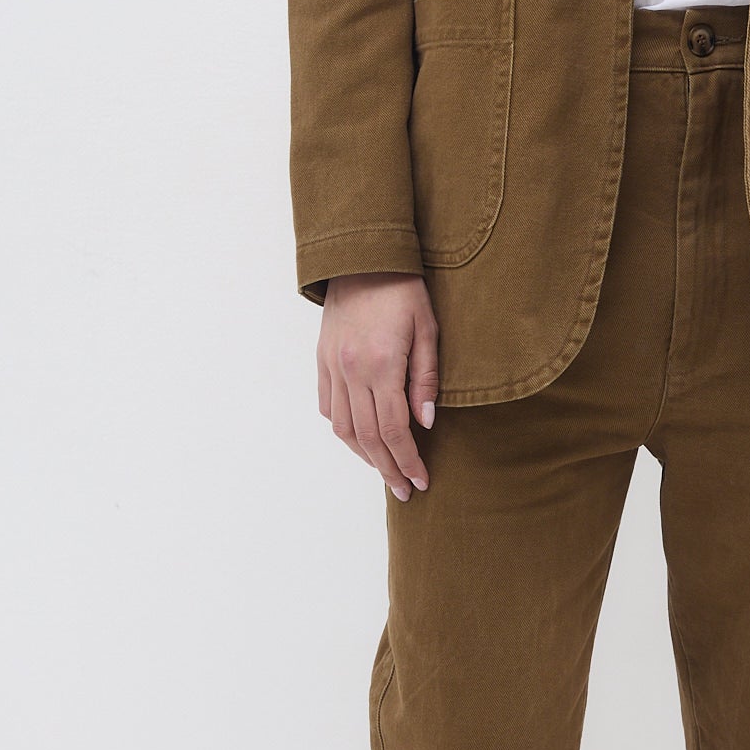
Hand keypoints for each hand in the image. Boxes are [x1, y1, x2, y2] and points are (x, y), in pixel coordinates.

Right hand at [317, 272, 437, 499]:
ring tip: (385, 471)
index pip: (393, 430)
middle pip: (368, 437)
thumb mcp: (428, 330)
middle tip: (406, 490)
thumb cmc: (404, 290)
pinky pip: (328, 407)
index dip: (408, 461)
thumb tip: (424, 424)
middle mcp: (351, 371)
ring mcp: (332, 367)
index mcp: (381, 364)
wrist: (363, 259)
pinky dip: (343, 430)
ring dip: (364, 456)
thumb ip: (426, 380)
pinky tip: (360, 440)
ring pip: (343, 428)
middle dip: (388, 469)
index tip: (422, 481)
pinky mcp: (322, 360)